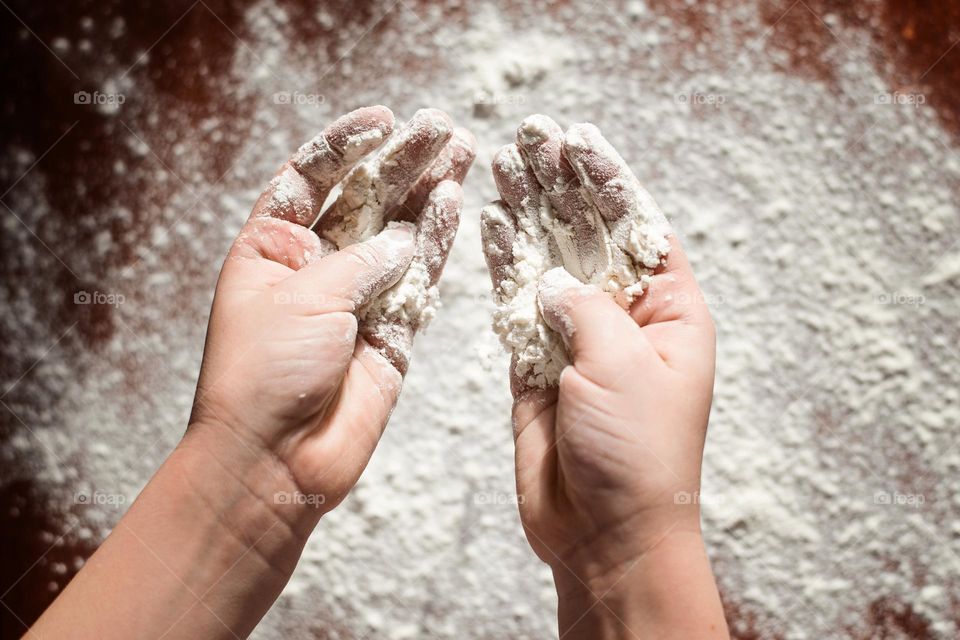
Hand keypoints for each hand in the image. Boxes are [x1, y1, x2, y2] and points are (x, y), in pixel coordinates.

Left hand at [191, 105, 474, 516]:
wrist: (276, 461)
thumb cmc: (264, 375)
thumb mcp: (304, 298)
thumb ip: (362, 260)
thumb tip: (408, 238)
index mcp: (271, 248)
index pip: (311, 178)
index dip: (347, 145)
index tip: (384, 120)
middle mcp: (315, 267)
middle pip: (365, 199)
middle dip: (402, 162)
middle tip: (441, 126)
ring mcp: (357, 299)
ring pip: (401, 234)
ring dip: (429, 192)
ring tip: (462, 149)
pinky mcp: (392, 332)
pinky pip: (420, 280)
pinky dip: (439, 244)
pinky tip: (456, 202)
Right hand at [482, 116, 724, 637]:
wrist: (603, 532)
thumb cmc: (638, 452)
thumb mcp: (624, 364)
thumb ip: (585, 308)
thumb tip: (550, 279)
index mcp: (670, 313)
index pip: (640, 229)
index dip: (609, 182)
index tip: (578, 140)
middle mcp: (624, 318)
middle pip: (588, 236)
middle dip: (560, 187)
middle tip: (531, 136)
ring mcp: (576, 338)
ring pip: (547, 262)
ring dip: (525, 214)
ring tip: (503, 162)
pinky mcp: (534, 363)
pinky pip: (516, 304)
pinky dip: (501, 266)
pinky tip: (489, 223)